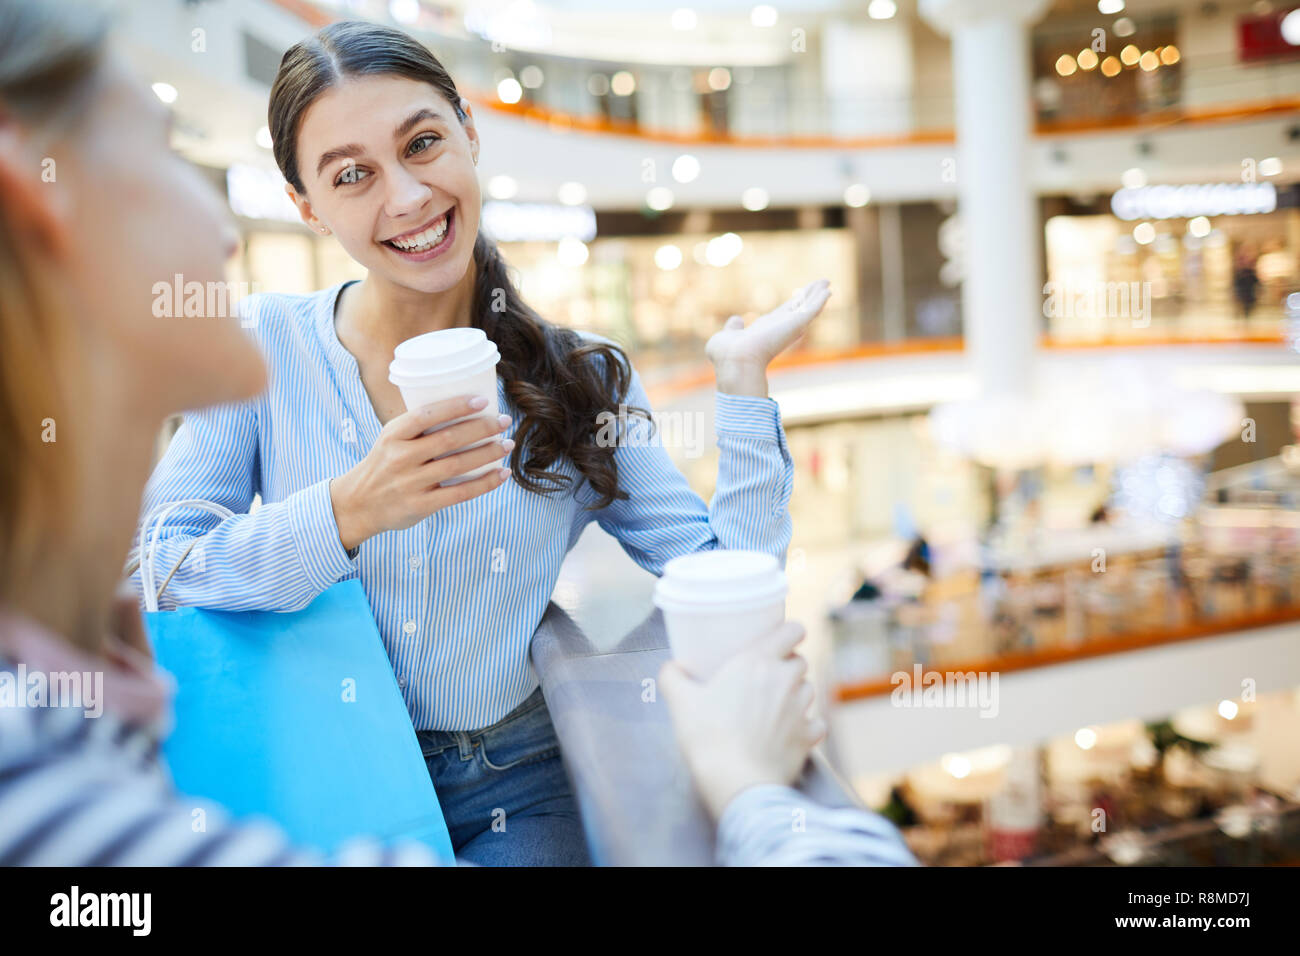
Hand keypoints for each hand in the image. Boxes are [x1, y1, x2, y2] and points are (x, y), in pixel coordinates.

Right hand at [329, 395, 512, 551]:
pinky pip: (460, 493)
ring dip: (488, 454)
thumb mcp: (390, 439)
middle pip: (449, 439)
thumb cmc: (384, 464)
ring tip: (506, 444)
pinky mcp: (421, 505)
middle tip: (504, 421)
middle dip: (482, 428)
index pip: (427, 414)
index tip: (482, 400)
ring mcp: (411, 483)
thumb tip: (466, 409)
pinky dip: (485, 483)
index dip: (456, 406)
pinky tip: (502, 474)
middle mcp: (401, 457)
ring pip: (458, 465)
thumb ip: (419, 427)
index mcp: (393, 435)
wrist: (358, 504)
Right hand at [659, 620, 826, 819]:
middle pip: (800, 661)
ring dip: (796, 694)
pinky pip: (816, 723)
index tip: (781, 639)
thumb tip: (672, 667)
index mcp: (757, 662)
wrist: (736, 781)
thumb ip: (673, 677)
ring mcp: (801, 709)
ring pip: (809, 690)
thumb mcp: (680, 702)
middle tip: (767, 678)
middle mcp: (785, 680)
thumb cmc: (708, 736)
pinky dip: (807, 726)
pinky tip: (791, 732)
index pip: (792, 630)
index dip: (789, 632)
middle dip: (787, 666)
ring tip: (775, 707)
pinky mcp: (809, 737)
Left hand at [705, 279, 831, 396]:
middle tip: (820, 287)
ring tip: (827, 283)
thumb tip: (736, 320)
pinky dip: (820, 301)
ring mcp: (789, 327)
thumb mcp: (727, 336)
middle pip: (798, 309)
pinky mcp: (796, 325)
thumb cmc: (727, 354)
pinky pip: (811, 310)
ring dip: (817, 295)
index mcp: (764, 331)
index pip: (781, 315)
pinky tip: (828, 291)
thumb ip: (733, 328)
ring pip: (807, 308)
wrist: (736, 360)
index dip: (790, 306)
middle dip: (808, 297)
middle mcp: (779, 328)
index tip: (798, 299)